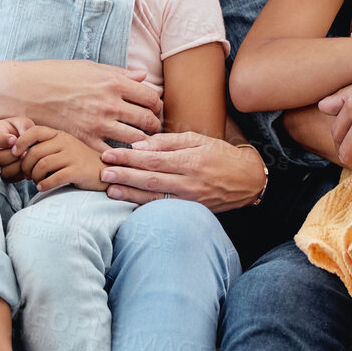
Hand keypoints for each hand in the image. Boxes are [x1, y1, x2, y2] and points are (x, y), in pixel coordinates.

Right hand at [0, 60, 161, 147]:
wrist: (24, 90)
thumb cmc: (55, 75)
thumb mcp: (89, 67)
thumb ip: (119, 73)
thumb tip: (144, 77)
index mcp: (113, 82)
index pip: (152, 97)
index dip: (156, 106)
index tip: (152, 110)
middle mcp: (110, 103)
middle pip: (149, 120)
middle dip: (153, 126)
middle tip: (150, 130)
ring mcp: (98, 124)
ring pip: (136, 139)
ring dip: (141, 143)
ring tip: (137, 144)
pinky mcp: (84, 140)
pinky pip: (112, 154)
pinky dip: (120, 157)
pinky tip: (119, 155)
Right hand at [0, 117, 34, 180]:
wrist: (16, 144)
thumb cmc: (16, 130)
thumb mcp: (20, 122)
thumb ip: (23, 125)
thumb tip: (24, 135)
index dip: (1, 140)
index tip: (13, 139)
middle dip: (13, 154)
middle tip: (23, 150)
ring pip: (4, 171)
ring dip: (18, 164)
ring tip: (24, 156)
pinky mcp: (1, 177)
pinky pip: (11, 178)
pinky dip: (20, 173)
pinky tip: (24, 164)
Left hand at [15, 127, 107, 191]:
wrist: (105, 172)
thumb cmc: (78, 162)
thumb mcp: (63, 149)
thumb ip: (45, 148)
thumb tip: (20, 155)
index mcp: (60, 135)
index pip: (34, 131)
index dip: (21, 141)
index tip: (15, 153)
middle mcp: (66, 142)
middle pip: (35, 152)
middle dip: (26, 166)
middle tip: (27, 175)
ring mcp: (72, 156)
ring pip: (42, 165)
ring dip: (34, 177)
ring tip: (36, 182)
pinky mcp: (78, 171)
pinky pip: (54, 178)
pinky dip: (44, 184)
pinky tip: (42, 187)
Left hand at [99, 133, 266, 210]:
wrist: (248, 181)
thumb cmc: (221, 155)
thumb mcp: (198, 139)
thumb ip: (168, 142)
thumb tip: (139, 145)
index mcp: (190, 160)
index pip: (153, 159)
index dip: (129, 157)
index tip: (109, 155)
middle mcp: (190, 181)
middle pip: (150, 179)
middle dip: (124, 175)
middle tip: (102, 172)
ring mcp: (191, 199)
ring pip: (155, 197)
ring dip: (130, 194)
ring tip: (110, 190)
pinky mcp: (192, 210)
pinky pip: (165, 209)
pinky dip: (145, 207)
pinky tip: (129, 204)